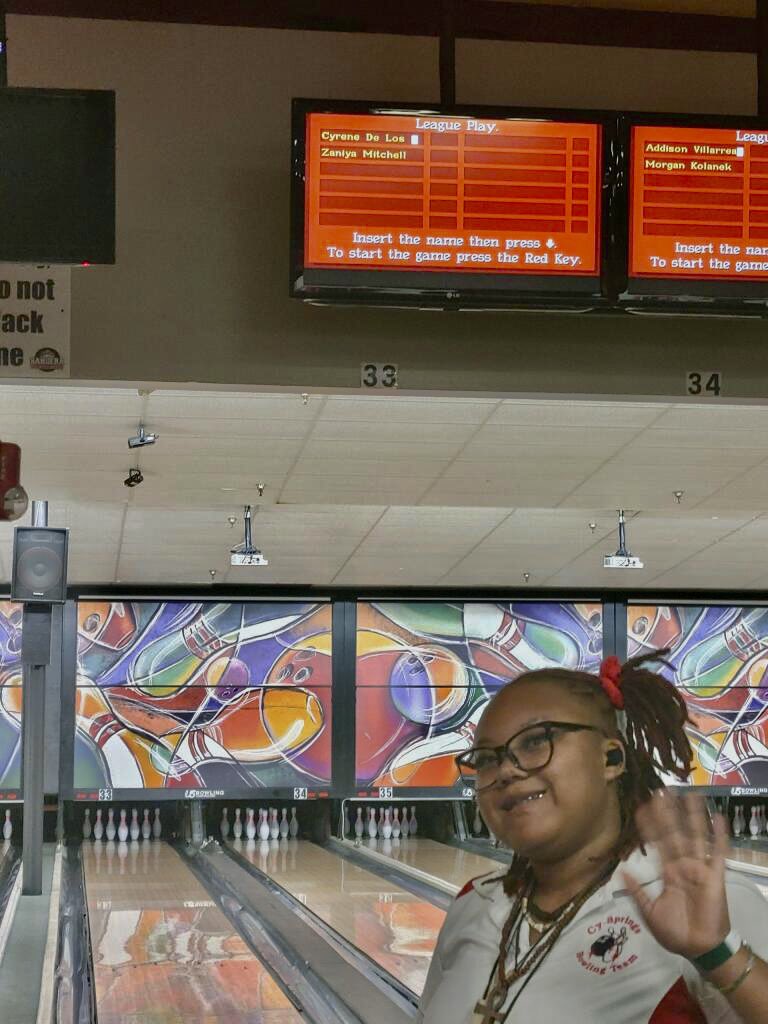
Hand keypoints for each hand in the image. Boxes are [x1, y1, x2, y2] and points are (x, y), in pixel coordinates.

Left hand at [622, 791, 730, 959]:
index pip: (658, 842)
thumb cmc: (675, 933)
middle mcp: (682, 865)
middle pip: (675, 833)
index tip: (641, 806)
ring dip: (693, 815)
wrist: (699, 950)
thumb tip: (620, 872)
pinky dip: (719, 836)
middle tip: (661, 790)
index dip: (650, 825)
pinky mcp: (715, 876)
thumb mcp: (649, 913)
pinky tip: (718, 817)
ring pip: (695, 836)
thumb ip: (637, 892)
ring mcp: (699, 868)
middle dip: (669, 813)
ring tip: (689, 793)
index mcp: (667, 872)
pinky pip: (718, 853)